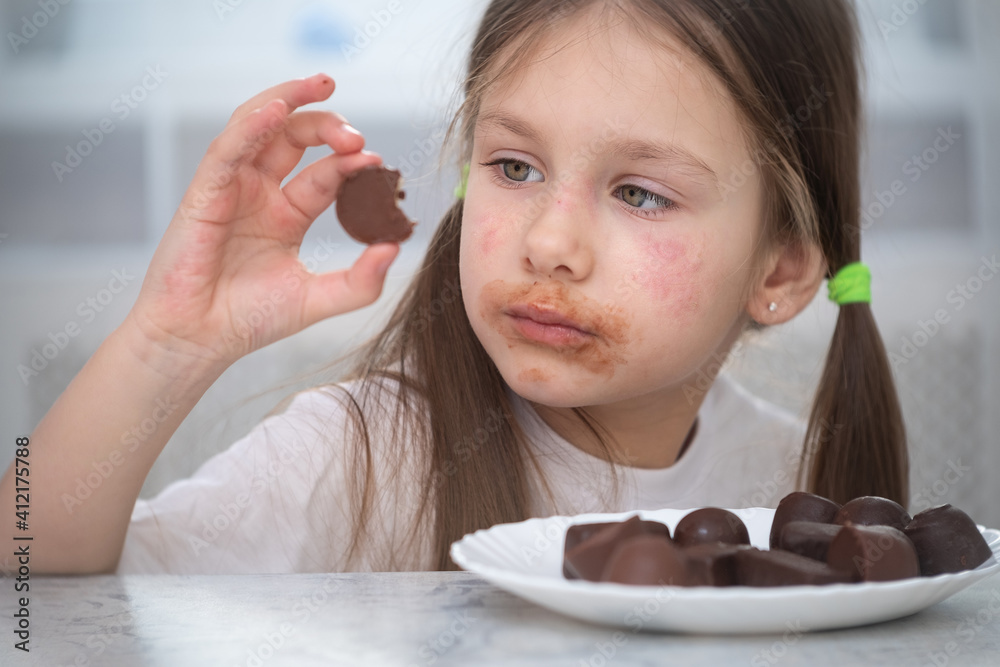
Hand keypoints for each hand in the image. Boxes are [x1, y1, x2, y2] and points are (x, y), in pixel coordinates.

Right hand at [127, 74, 398, 367]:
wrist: (200, 341)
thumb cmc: (250, 320)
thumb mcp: (318, 299)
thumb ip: (361, 281)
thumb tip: (396, 249)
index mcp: (288, 214)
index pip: (326, 174)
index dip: (352, 163)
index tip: (377, 162)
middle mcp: (261, 193)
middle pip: (295, 138)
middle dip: (327, 125)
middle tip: (355, 135)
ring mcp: (232, 188)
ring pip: (258, 125)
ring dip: (287, 99)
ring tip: (320, 83)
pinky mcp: (204, 192)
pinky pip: (227, 148)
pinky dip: (250, 125)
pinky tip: (276, 110)